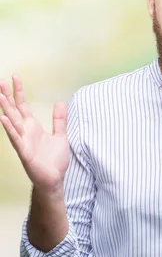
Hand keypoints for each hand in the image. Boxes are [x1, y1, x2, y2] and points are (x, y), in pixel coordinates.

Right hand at [0, 75, 68, 193]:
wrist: (54, 179)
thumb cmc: (54, 160)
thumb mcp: (61, 136)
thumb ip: (59, 120)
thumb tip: (60, 102)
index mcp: (33, 127)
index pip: (23, 105)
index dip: (19, 92)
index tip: (15, 77)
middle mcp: (25, 131)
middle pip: (14, 110)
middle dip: (7, 96)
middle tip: (0, 81)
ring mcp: (23, 141)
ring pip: (12, 121)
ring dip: (6, 109)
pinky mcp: (24, 152)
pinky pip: (16, 138)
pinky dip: (10, 128)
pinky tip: (3, 118)